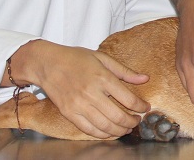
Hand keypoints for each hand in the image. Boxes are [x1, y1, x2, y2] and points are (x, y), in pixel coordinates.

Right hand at [14, 40, 150, 138]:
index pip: (128, 99)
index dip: (140, 107)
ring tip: (126, 129)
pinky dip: (102, 134)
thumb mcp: (102, 58)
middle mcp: (92, 93)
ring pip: (105, 126)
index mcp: (102, 78)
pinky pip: (89, 129)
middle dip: (132, 122)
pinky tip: (110, 132)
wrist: (48, 64)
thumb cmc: (76, 58)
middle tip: (137, 121)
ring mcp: (79, 105)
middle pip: (118, 116)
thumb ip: (124, 71)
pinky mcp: (69, 113)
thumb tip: (145, 78)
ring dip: (119, 131)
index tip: (145, 108)